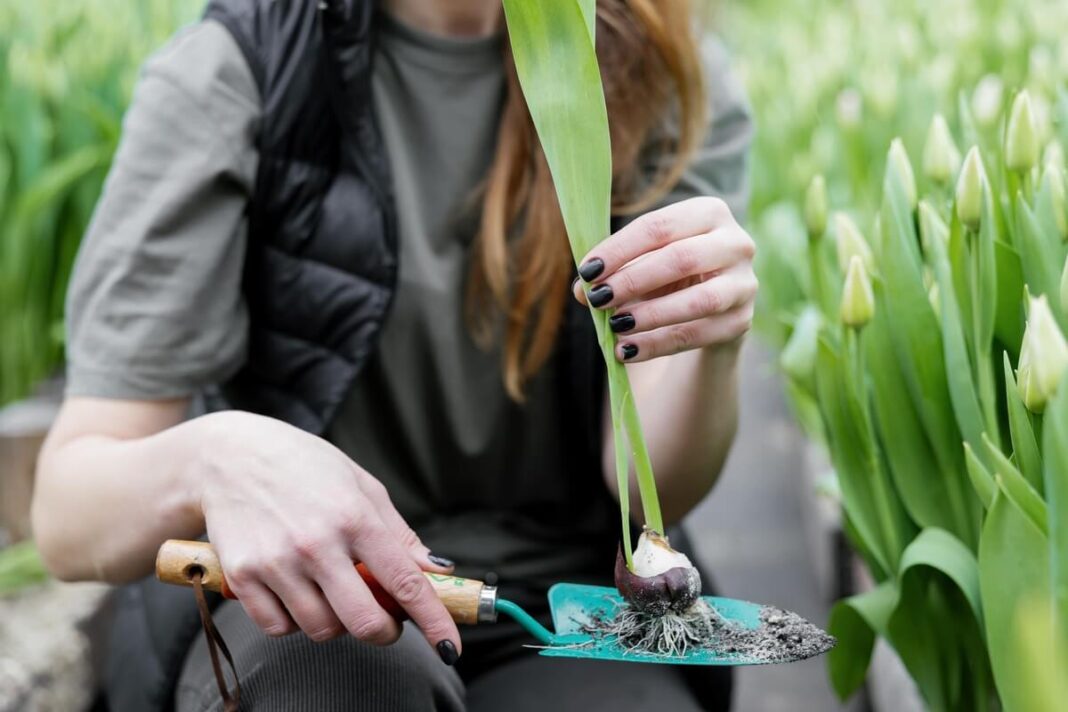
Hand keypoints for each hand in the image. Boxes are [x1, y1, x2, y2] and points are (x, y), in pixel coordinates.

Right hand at [195, 411, 460, 661]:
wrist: (229, 456)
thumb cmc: (304, 466)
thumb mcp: (362, 485)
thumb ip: (399, 533)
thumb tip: (435, 570)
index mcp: (355, 516)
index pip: (406, 582)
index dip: (434, 620)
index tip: (450, 645)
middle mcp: (316, 543)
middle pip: (364, 622)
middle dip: (384, 631)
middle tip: (385, 619)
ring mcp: (276, 562)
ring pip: (321, 630)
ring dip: (336, 622)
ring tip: (331, 591)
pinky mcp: (241, 577)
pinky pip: (278, 628)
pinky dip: (293, 621)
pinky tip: (295, 591)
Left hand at [573, 197, 756, 362]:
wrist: (709, 312)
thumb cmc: (668, 276)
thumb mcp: (640, 266)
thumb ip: (612, 272)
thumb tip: (582, 290)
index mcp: (709, 213)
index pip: (659, 225)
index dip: (619, 249)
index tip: (586, 271)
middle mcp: (737, 243)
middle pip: (681, 258)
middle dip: (634, 280)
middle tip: (598, 298)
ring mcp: (745, 284)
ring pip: (698, 300)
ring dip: (651, 315)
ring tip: (615, 326)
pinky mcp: (743, 321)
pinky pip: (698, 335)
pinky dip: (658, 345)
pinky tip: (627, 351)